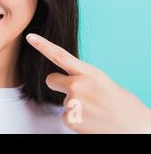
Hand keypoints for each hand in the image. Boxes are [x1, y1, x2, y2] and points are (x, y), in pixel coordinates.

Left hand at [26, 33, 150, 133]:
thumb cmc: (123, 105)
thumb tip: (72, 82)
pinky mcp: (71, 119)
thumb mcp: (104, 83)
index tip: (30, 37)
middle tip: (77, 93)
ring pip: (63, 102)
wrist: (135, 128)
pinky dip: (76, 120)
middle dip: (58, 84)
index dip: (43, 45)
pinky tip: (91, 121)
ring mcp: (73, 103)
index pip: (60, 55)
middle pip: (51, 79)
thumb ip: (85, 79)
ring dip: (75, 107)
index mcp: (90, 73)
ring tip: (94, 112)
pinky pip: (66, 117)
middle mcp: (78, 85)